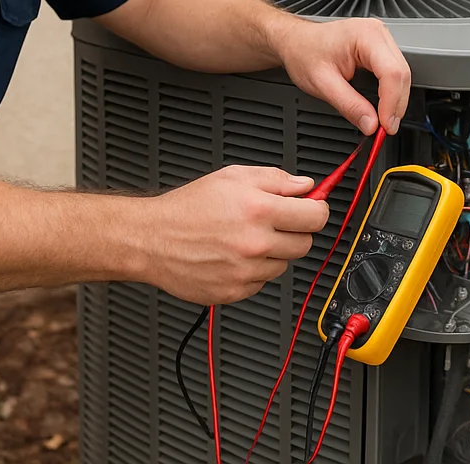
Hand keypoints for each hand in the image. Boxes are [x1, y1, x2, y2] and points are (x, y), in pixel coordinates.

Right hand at [138, 166, 330, 304]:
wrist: (152, 239)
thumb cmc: (188, 207)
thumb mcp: (232, 176)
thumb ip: (275, 178)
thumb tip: (306, 185)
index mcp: (259, 210)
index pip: (316, 216)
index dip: (317, 209)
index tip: (313, 208)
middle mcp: (256, 243)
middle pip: (305, 243)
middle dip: (296, 230)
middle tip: (275, 221)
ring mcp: (246, 271)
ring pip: (284, 264)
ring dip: (273, 252)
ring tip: (245, 238)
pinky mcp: (235, 291)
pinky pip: (262, 282)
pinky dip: (254, 271)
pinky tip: (233, 256)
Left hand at [270, 17, 410, 134]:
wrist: (296, 42)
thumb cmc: (304, 53)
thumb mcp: (322, 84)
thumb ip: (349, 105)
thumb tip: (371, 124)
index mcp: (365, 35)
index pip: (391, 72)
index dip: (392, 102)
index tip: (385, 125)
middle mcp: (378, 33)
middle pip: (402, 74)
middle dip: (396, 105)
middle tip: (386, 128)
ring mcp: (381, 39)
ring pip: (402, 74)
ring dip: (396, 100)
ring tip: (384, 120)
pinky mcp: (381, 49)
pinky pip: (395, 72)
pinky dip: (392, 92)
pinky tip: (383, 105)